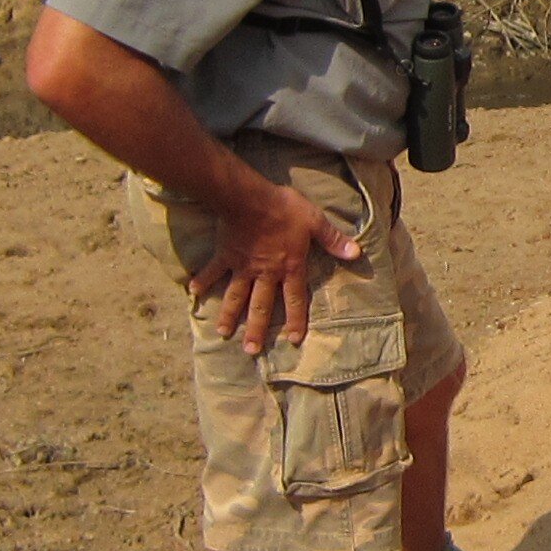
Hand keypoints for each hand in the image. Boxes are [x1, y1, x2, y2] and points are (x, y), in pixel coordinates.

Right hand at [189, 170, 363, 356]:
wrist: (250, 199)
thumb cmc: (285, 209)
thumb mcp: (315, 222)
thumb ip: (334, 240)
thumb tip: (358, 254)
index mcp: (289, 267)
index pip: (295, 299)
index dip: (296, 320)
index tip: (293, 340)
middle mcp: (266, 273)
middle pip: (261, 306)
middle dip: (256, 330)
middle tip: (251, 351)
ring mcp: (243, 266)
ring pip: (236, 296)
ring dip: (229, 315)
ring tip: (222, 333)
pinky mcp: (226, 255)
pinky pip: (213, 271)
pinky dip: (203, 280)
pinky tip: (193, 292)